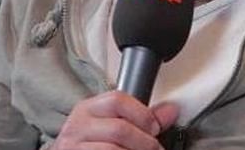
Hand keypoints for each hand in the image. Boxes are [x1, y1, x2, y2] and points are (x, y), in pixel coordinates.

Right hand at [53, 91, 179, 149]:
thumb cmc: (89, 144)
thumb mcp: (110, 125)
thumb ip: (141, 118)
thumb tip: (171, 111)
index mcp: (87, 109)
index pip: (117, 100)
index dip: (142, 114)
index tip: (154, 127)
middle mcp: (77, 127)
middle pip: (119, 129)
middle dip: (145, 142)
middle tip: (154, 148)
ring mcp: (73, 147)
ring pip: (113, 149)